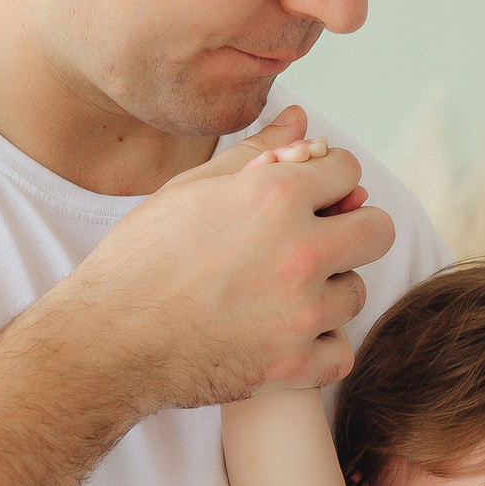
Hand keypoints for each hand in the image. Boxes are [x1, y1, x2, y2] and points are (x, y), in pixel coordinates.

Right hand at [50, 108, 394, 408]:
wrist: (107, 341)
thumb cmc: (141, 257)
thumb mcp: (192, 189)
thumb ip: (257, 152)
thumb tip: (303, 119)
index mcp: (275, 197)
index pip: (349, 171)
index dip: (325, 181)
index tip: (302, 198)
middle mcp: (300, 253)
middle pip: (377, 230)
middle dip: (349, 229)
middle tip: (310, 242)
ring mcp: (301, 314)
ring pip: (356, 291)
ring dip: (328, 289)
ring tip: (277, 292)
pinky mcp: (294, 366)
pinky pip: (342, 350)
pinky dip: (317, 346)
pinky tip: (280, 334)